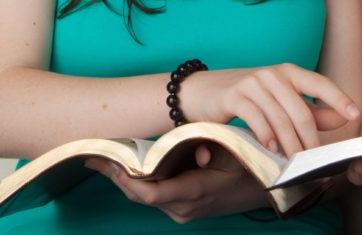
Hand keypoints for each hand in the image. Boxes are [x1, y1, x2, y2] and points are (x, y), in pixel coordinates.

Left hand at [86, 144, 266, 222]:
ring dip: (126, 178)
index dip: (125, 179)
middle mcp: (185, 208)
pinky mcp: (184, 208)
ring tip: (105, 158)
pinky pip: (155, 196)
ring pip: (145, 197)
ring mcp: (184, 211)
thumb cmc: (252, 167)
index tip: (107, 161)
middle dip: (116, 176)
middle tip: (94, 156)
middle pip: (140, 195)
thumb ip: (214, 149)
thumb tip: (197, 153)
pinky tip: (129, 166)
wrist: (267, 191)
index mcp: (195, 193)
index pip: (150, 193)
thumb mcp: (236, 153)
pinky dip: (140, 182)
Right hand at [182, 64, 359, 156]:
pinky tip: (271, 149)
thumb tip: (342, 119)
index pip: (319, 83)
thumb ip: (311, 110)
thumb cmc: (247, 98)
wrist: (201, 91)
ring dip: (289, 144)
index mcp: (289, 72)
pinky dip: (266, 137)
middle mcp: (273, 74)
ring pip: (280, 119)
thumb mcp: (280, 101)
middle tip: (313, 160)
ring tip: (293, 161)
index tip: (355, 114)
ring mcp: (253, 83)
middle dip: (309, 139)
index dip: (338, 99)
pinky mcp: (234, 96)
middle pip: (300, 111)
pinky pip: (257, 119)